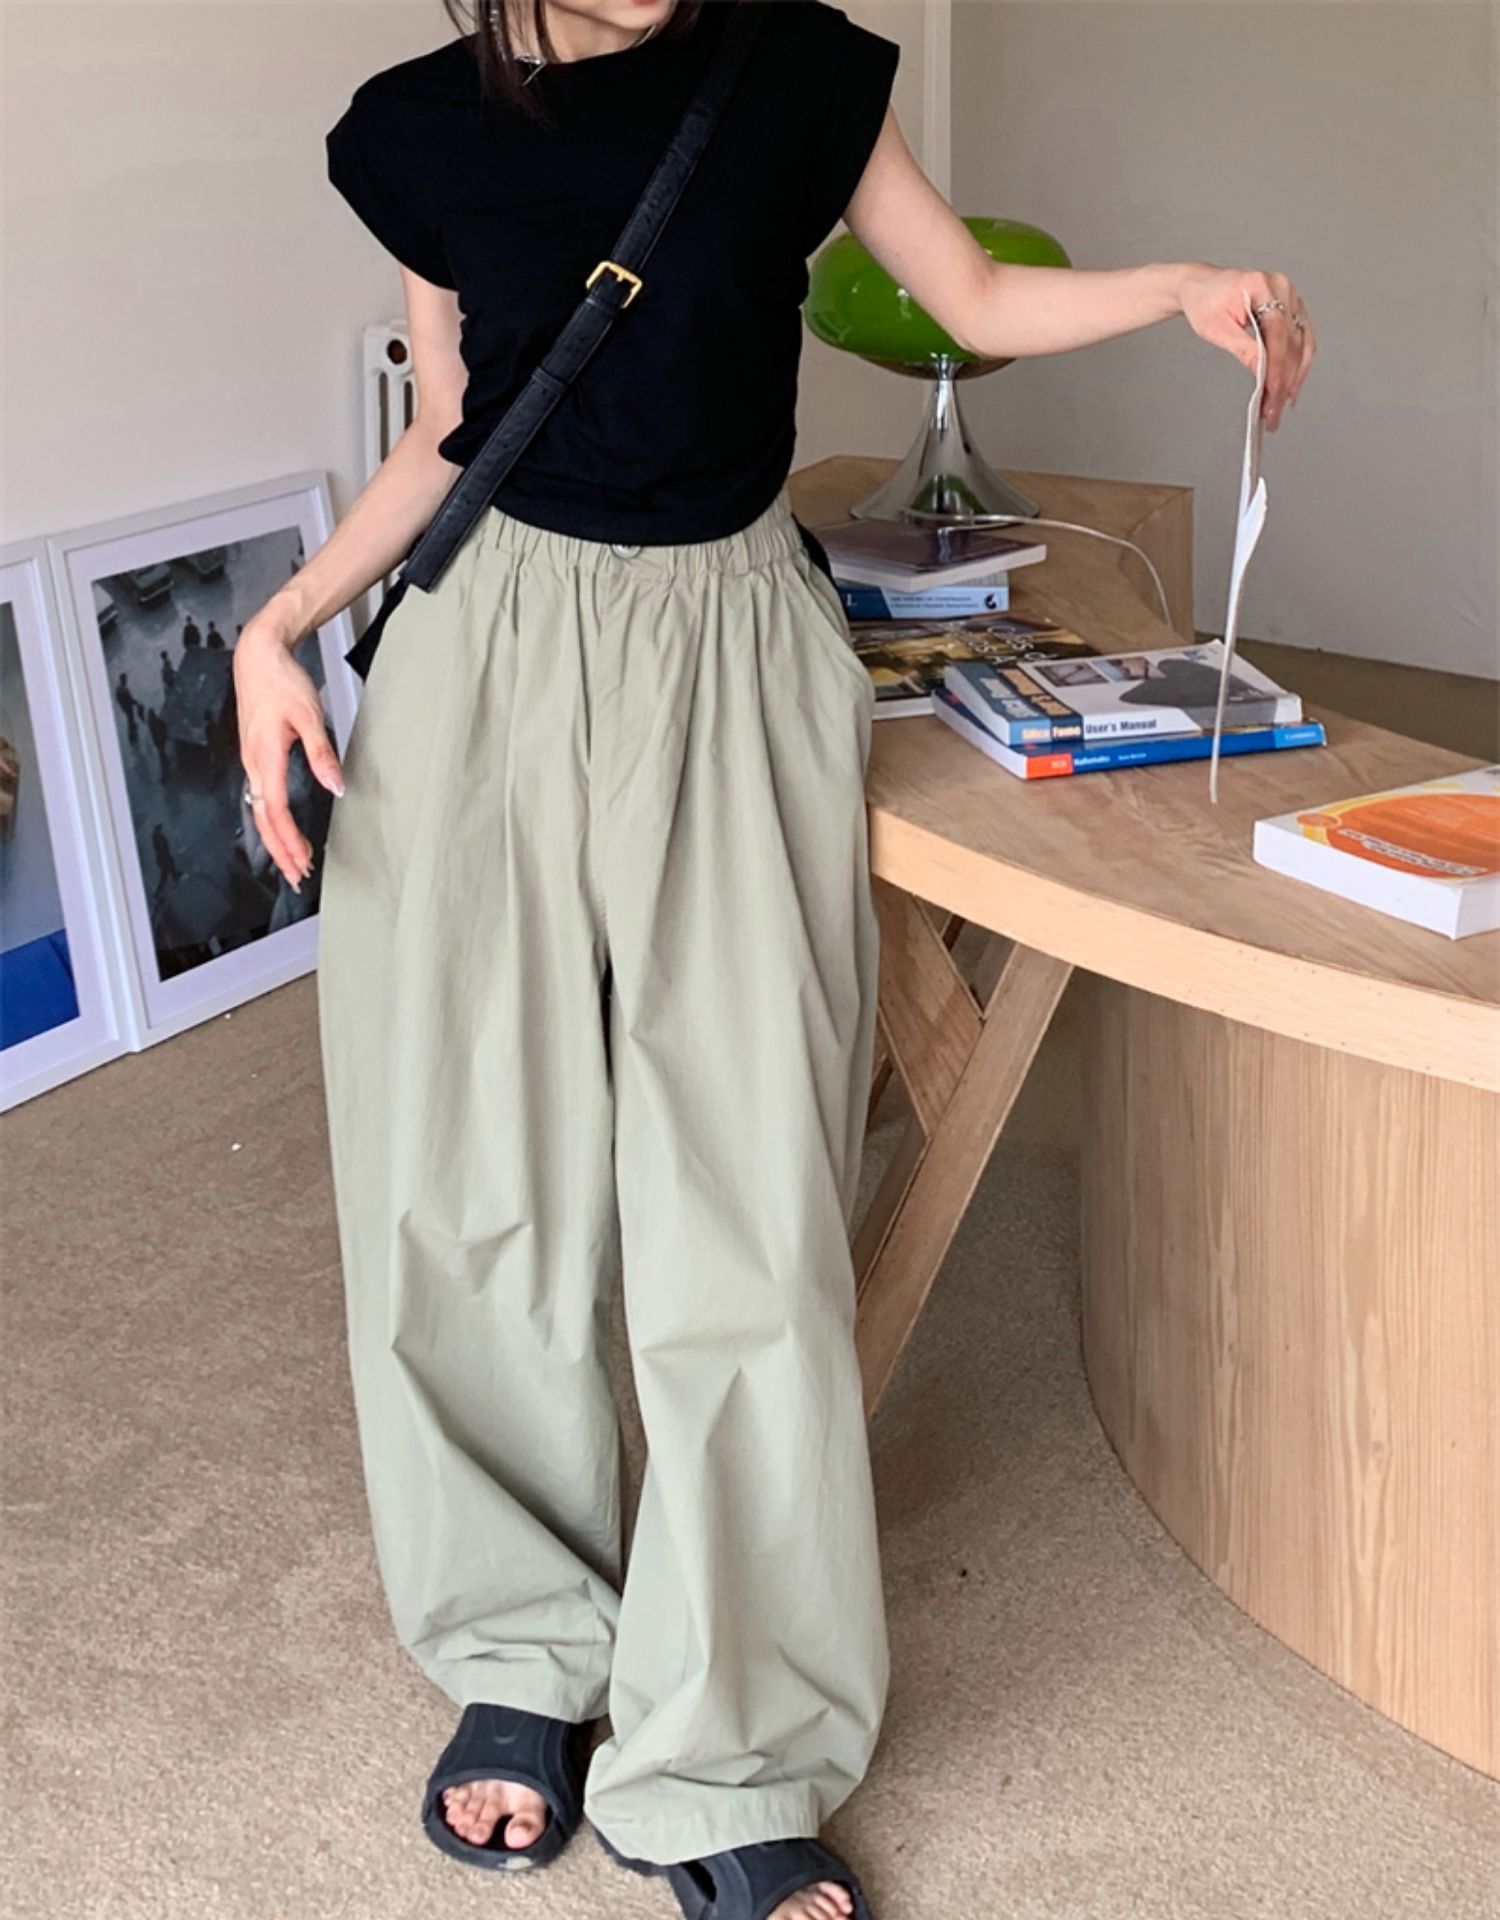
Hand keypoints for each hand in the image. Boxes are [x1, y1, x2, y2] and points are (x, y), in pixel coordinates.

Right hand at [233, 618, 345, 891]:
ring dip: (275, 838)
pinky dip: (271, 820)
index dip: (289, 840)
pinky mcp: (254, 755)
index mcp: (265, 756)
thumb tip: (335, 786)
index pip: (277, 810)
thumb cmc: (281, 681)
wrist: (258, 656)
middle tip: (297, 875)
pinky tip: (280, 828)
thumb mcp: (309, 715)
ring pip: (259, 810)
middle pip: (263, 819)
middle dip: (279, 850)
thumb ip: (322, 753)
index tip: (304, 860)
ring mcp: (251, 760)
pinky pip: (259, 797)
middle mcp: (253, 763)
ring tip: (292, 860)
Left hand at [1177, 264, 1315, 430]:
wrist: (1202, 287)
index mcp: (1261, 285)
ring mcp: (1290, 297)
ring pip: (1303, 342)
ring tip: (1283, 402)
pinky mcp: (1292, 308)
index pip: (1277, 331)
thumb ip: (1242, 348)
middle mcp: (1281, 288)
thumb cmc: (1204, 302)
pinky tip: (1292, 384)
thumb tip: (1260, 371)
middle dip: (1285, 379)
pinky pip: (1302, 339)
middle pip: (1292, 340)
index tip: (1274, 391)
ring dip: (1296, 375)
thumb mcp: (1216, 328)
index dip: (1277, 365)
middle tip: (1275, 407)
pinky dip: (1298, 363)